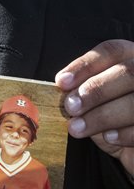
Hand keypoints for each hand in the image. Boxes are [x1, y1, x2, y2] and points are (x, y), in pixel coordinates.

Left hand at [55, 39, 133, 175]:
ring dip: (102, 116)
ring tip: (78, 128)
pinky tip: (109, 137)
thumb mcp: (95, 100)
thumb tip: (64, 88)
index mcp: (132, 58)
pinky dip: (124, 133)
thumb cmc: (113, 119)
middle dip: (96, 90)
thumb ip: (82, 89)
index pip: (111, 51)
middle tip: (71, 107)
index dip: (85, 65)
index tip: (62, 82)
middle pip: (128, 72)